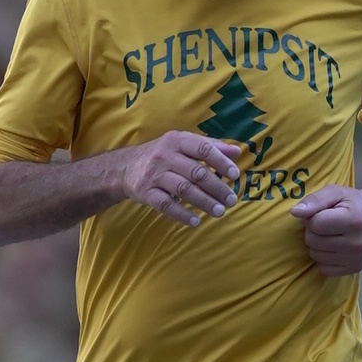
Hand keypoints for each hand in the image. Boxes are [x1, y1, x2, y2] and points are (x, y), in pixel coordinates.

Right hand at [124, 130, 245, 226]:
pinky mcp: (145, 191)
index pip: (203, 149)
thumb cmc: (163, 155)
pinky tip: (196, 221)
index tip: (235, 175)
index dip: (221, 162)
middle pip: (196, 172)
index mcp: (177, 140)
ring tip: (219, 212)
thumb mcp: (183, 144)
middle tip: (231, 200)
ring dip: (204, 202)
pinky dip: (181, 214)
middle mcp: (165, 155)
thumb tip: (237, 152)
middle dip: (217, 188)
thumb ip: (210, 146)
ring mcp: (154, 174)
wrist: (125, 167)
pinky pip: (165, 205)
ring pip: (183, 189)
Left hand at [294, 180, 361, 276]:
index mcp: (352, 221)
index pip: (315, 224)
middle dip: (314, 231)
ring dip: (318, 245)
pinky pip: (323, 269)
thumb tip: (295, 212)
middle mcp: (355, 243)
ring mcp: (355, 259)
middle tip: (327, 224)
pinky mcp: (354, 269)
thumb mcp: (335, 192)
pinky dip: (324, 258)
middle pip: (313, 241)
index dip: (313, 217)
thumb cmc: (352, 203)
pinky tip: (334, 247)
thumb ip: (314, 200)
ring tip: (331, 235)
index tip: (323, 213)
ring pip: (315, 255)